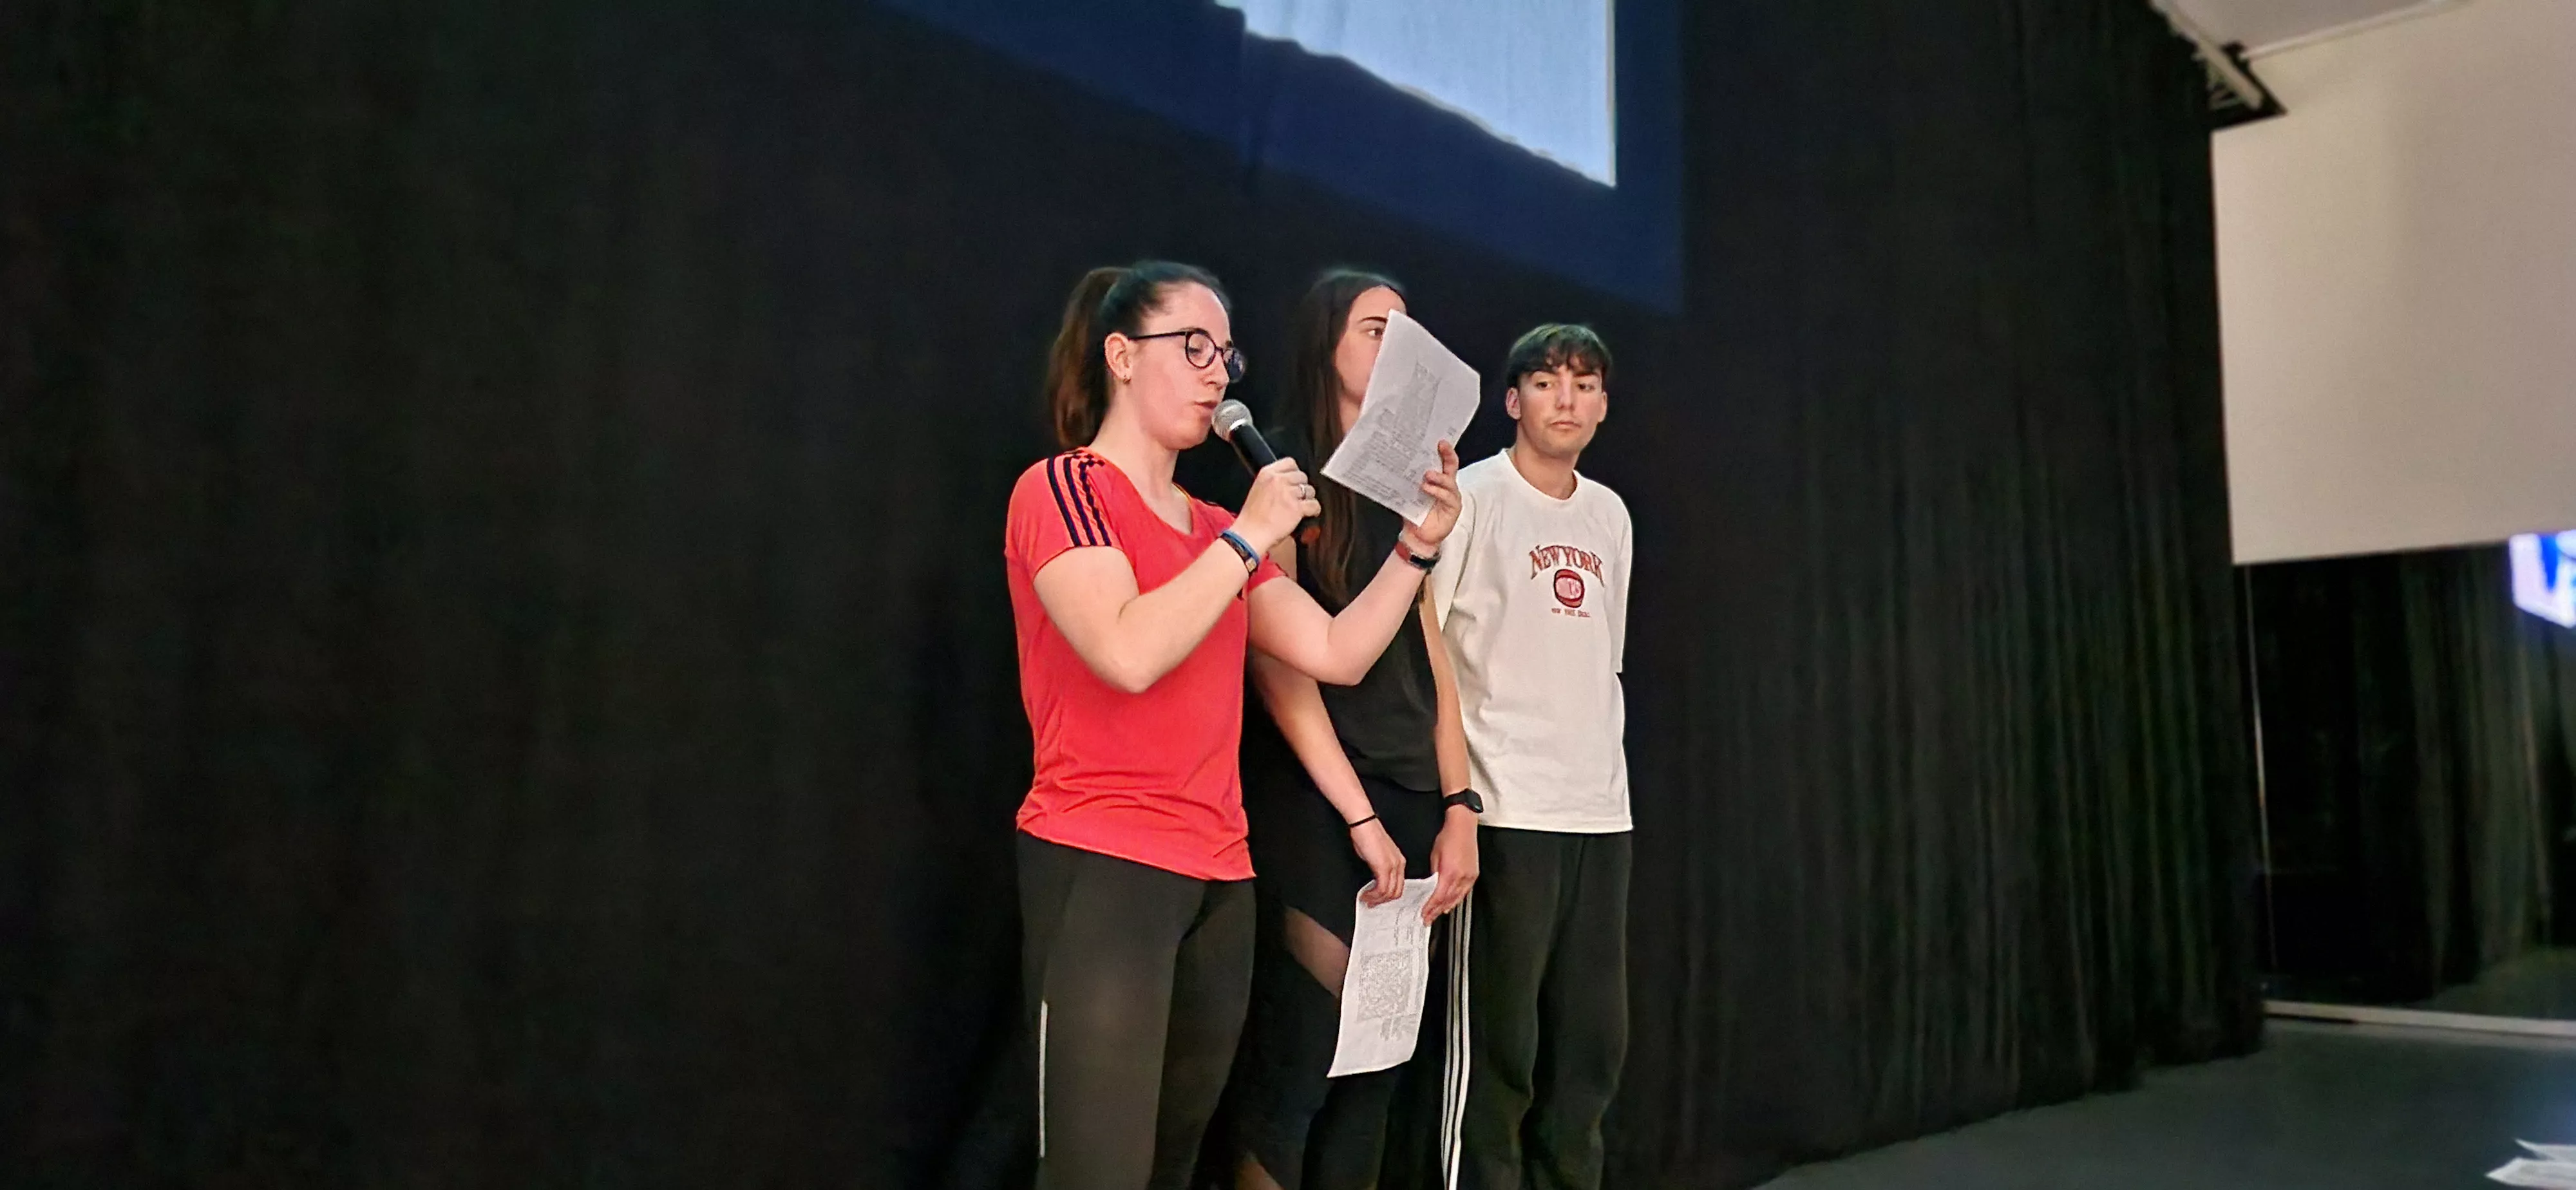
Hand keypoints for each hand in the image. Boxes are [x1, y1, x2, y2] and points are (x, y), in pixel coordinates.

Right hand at [1238, 457, 1320, 554]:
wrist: (1250, 534)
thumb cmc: (1251, 518)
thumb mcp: (1257, 490)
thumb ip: (1272, 482)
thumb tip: (1288, 482)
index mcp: (1267, 473)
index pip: (1290, 462)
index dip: (1295, 472)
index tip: (1295, 480)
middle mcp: (1278, 480)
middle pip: (1302, 476)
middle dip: (1301, 486)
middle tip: (1297, 497)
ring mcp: (1288, 493)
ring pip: (1309, 490)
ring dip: (1308, 498)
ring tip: (1302, 506)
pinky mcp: (1297, 508)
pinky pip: (1314, 505)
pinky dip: (1314, 510)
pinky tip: (1309, 514)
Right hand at [1350, 819, 1406, 906]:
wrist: (1364, 824)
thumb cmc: (1367, 836)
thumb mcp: (1377, 855)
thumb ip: (1379, 868)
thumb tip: (1374, 881)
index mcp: (1399, 861)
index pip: (1399, 885)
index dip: (1389, 896)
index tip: (1378, 899)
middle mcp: (1399, 864)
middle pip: (1396, 892)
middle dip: (1383, 901)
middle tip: (1371, 903)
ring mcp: (1392, 866)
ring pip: (1389, 893)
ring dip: (1376, 899)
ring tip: (1367, 899)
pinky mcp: (1383, 867)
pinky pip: (1382, 889)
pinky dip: (1373, 895)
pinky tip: (1366, 894)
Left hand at [1401, 441, 1462, 550]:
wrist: (1416, 536)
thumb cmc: (1414, 513)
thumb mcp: (1410, 493)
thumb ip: (1409, 480)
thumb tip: (1396, 463)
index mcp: (1438, 481)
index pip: (1444, 462)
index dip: (1444, 451)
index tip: (1439, 440)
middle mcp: (1447, 487)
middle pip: (1452, 467)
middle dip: (1448, 454)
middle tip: (1441, 446)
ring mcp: (1452, 497)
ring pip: (1449, 482)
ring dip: (1438, 477)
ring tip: (1427, 474)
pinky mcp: (1453, 509)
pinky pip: (1447, 497)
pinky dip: (1436, 491)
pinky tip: (1426, 488)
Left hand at [1423, 806, 1478, 921]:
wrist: (1463, 826)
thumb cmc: (1448, 837)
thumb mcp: (1434, 856)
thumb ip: (1434, 873)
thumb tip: (1431, 885)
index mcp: (1449, 873)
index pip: (1438, 897)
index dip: (1430, 908)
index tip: (1425, 914)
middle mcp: (1461, 877)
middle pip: (1447, 900)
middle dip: (1436, 911)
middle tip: (1429, 918)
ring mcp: (1469, 876)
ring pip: (1457, 898)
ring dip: (1447, 907)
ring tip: (1438, 914)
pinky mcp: (1474, 874)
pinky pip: (1465, 892)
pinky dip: (1457, 899)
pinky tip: (1452, 902)